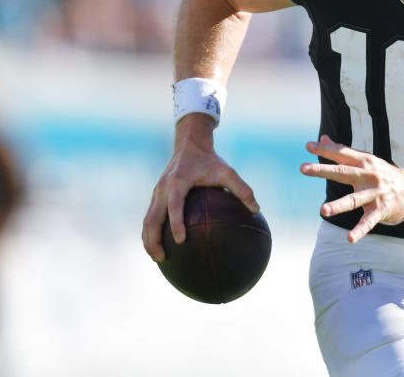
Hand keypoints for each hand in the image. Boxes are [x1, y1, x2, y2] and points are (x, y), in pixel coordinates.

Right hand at [141, 114, 258, 262]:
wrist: (190, 144)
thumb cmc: (210, 161)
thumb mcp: (227, 171)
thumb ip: (242, 189)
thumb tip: (257, 209)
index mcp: (178, 182)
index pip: (174, 205)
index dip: (175, 223)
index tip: (180, 241)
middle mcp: (163, 188)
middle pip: (152, 218)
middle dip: (153, 240)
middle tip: (162, 258)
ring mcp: (156, 193)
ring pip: (147, 220)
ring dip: (148, 240)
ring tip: (158, 259)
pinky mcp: (155, 196)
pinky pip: (150, 217)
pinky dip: (151, 233)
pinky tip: (160, 247)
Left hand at [300, 135, 403, 242]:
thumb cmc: (383, 174)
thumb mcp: (366, 159)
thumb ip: (343, 151)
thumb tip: (323, 138)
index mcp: (364, 162)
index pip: (342, 154)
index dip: (325, 150)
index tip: (308, 146)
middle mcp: (369, 176)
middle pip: (343, 173)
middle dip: (323, 170)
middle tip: (304, 169)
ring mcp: (375, 194)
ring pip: (354, 200)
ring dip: (339, 206)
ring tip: (323, 211)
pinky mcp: (380, 210)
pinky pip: (368, 222)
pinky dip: (359, 231)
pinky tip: (350, 238)